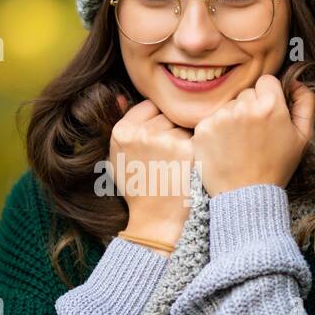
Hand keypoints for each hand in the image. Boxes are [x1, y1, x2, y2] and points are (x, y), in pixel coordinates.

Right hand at [110, 96, 194, 246]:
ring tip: (175, 165)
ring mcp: (165, 140)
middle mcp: (141, 133)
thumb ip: (122, 127)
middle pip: (167, 114)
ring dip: (184, 139)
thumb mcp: (118, 159)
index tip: (157, 141)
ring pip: (183, 125)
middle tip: (167, 157)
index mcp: (121, 132)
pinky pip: (197, 137)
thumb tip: (119, 96)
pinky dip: (196, 150)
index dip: (156, 123)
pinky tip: (188, 167)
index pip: (148, 107)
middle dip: (170, 129)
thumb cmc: (139, 189)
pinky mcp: (187, 150)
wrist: (157, 218)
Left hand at [191, 74, 314, 196]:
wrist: (247, 195)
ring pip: (228, 106)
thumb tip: (296, 81)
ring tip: (239, 144)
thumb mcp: (303, 137)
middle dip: (250, 109)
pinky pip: (211, 120)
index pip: (266, 81)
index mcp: (270, 106)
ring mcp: (220, 117)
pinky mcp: (202, 129)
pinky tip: (225, 148)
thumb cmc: (277, 167)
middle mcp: (243, 107)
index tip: (267, 114)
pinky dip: (216, 131)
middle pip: (246, 94)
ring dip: (232, 119)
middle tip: (254, 135)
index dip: (268, 97)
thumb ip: (305, 103)